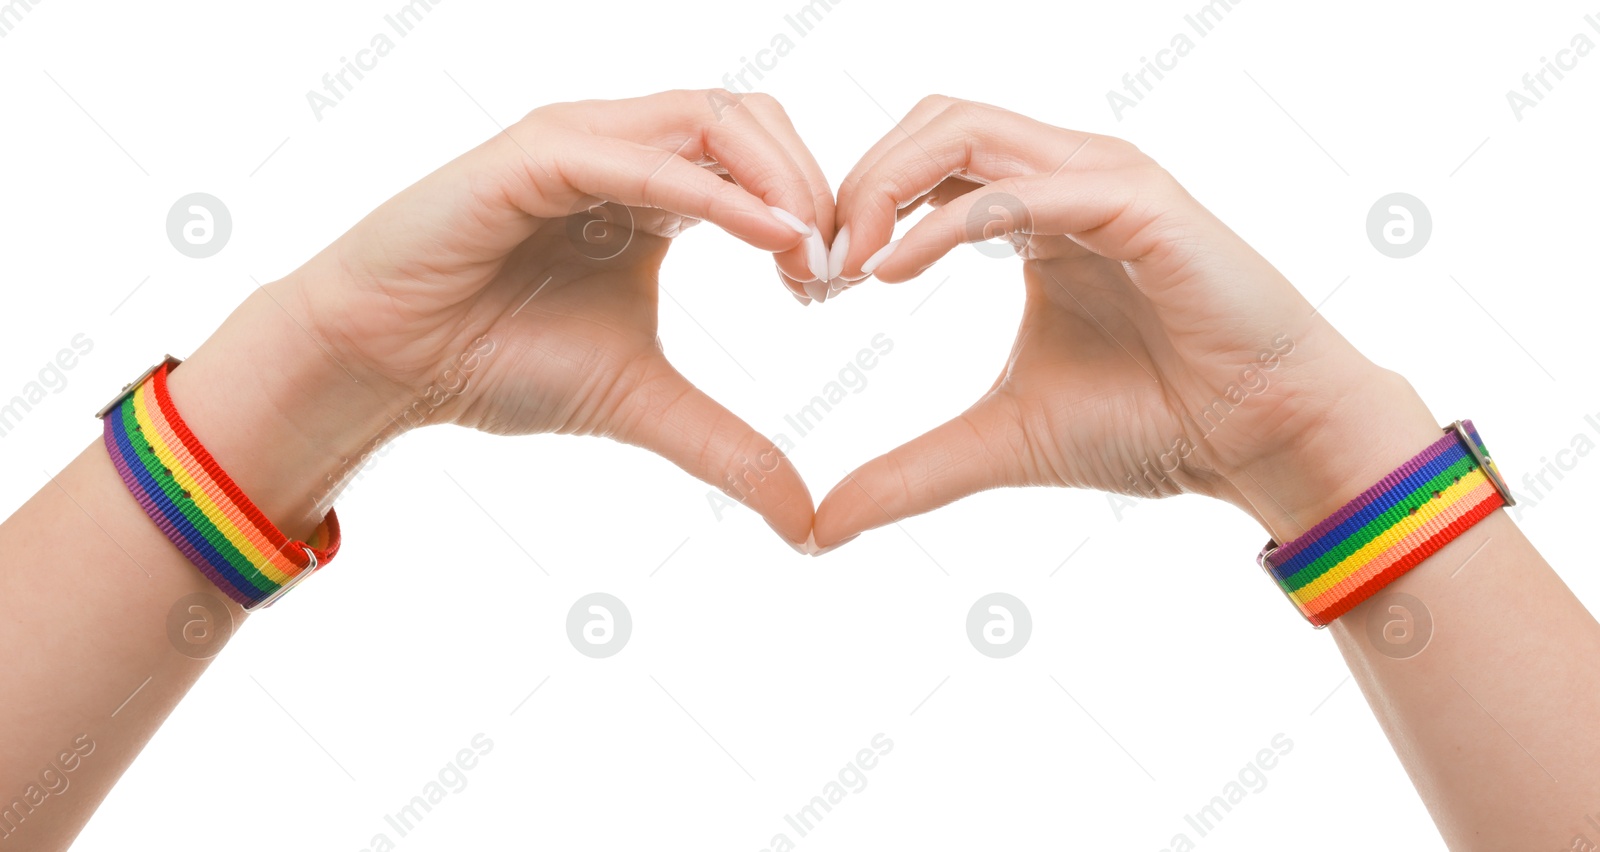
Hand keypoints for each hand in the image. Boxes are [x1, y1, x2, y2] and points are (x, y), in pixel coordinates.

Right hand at [281, 89, 842, 545]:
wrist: (389, 367)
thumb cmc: (496, 362)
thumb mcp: (644, 402)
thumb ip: (727, 447)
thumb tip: (807, 524)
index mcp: (656, 191)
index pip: (765, 161)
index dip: (817, 210)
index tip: (840, 290)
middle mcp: (625, 149)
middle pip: (753, 121)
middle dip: (813, 184)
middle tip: (838, 269)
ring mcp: (581, 140)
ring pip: (708, 118)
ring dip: (776, 178)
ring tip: (809, 255)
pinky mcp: (534, 154)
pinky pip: (640, 156)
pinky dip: (711, 191)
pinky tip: (764, 238)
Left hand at [814, 96, 1442, 547]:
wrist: (1264, 442)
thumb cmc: (1154, 425)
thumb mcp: (1001, 442)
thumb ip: (911, 472)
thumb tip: (820, 527)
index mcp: (1034, 213)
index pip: (919, 166)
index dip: (851, 211)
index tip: (808, 288)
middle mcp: (1064, 178)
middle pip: (929, 124)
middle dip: (853, 183)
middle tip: (811, 270)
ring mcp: (1102, 180)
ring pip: (962, 129)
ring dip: (883, 185)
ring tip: (843, 264)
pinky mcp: (1138, 203)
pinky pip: (1018, 190)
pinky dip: (942, 222)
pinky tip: (891, 272)